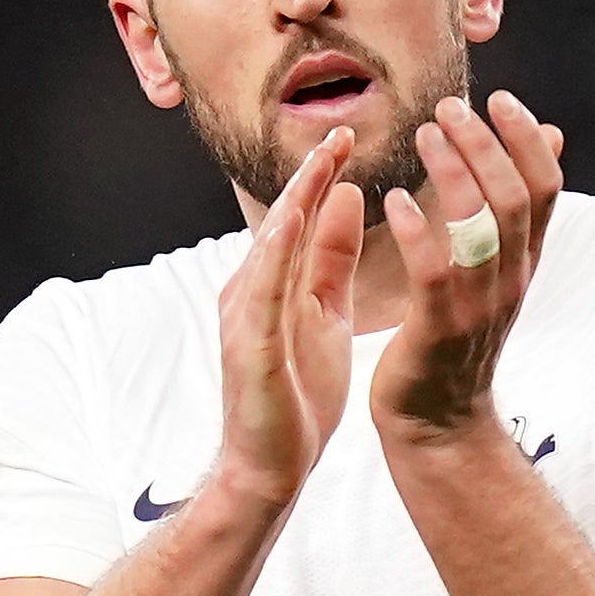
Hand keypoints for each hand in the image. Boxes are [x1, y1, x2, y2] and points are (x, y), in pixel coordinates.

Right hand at [214, 127, 364, 505]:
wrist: (271, 465)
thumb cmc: (297, 394)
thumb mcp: (325, 312)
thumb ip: (331, 258)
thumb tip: (349, 196)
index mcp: (273, 282)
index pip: (299, 217)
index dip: (321, 175)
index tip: (348, 135)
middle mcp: (251, 290)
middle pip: (282, 222)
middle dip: (309, 176)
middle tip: (337, 130)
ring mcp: (245, 316)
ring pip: (269, 248)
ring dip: (293, 202)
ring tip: (318, 162)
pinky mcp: (248, 345)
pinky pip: (262, 292)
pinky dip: (276, 254)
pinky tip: (291, 223)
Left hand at [372, 92, 563, 446]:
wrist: (439, 423)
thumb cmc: (455, 339)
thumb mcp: (496, 271)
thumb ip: (517, 212)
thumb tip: (552, 138)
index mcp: (523, 262)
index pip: (546, 188)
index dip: (528, 139)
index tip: (500, 99)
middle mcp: (509, 279)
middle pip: (514, 197)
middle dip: (484, 143)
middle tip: (449, 107)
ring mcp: (478, 306)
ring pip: (479, 226)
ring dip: (452, 171)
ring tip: (423, 135)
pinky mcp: (437, 329)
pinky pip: (433, 271)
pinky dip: (417, 229)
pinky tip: (395, 199)